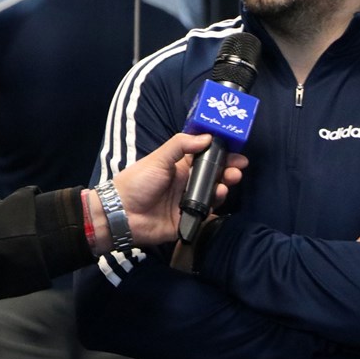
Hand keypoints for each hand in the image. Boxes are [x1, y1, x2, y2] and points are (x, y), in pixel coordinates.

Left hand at [107, 133, 247, 247]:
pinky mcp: (188, 221)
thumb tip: (207, 137)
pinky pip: (206, 215)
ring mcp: (188, 203)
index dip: (222, 156)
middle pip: (213, 177)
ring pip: (212, 195)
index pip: (205, 159)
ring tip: (226, 184)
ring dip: (222, 187)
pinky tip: (217, 199)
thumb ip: (180, 146)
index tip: (237, 153)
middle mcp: (186, 184)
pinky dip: (214, 208)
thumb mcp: (158, 158)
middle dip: (227, 172)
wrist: (122, 213)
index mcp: (179, 167)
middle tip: (237, 169)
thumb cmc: (138, 181)